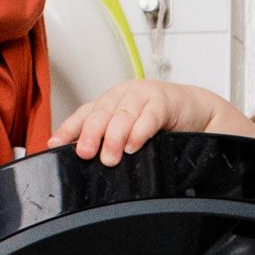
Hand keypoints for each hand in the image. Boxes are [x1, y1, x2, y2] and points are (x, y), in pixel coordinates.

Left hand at [48, 80, 254, 163]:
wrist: (199, 111)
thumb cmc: (164, 123)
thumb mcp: (133, 131)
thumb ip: (112, 140)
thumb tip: (85, 159)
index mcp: (112, 101)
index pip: (85, 113)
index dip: (69, 129)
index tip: (56, 145)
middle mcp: (124, 95)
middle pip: (101, 113)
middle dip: (91, 134)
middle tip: (85, 153)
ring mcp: (144, 96)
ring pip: (123, 115)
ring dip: (114, 137)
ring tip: (109, 157)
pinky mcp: (165, 102)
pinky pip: (149, 117)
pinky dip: (139, 132)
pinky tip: (133, 146)